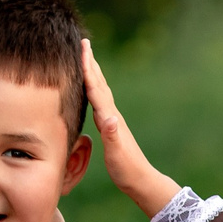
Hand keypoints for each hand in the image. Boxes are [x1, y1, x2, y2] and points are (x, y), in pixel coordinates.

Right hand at [80, 40, 181, 217]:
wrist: (140, 179)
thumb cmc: (126, 168)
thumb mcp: (117, 152)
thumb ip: (112, 134)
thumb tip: (108, 118)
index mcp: (109, 116)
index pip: (95, 87)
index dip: (87, 68)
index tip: (82, 48)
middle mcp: (111, 114)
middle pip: (99, 82)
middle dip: (90, 63)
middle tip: (84, 43)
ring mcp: (112, 119)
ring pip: (100, 90)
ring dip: (92, 73)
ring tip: (86, 59)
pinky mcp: (111, 126)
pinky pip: (99, 102)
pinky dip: (93, 90)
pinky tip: (91, 91)